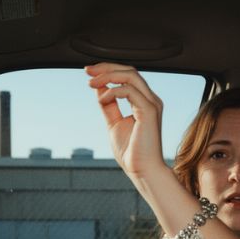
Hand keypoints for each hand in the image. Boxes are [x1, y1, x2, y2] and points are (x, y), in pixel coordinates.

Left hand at [85, 62, 164, 178]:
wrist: (143, 171)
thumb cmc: (132, 153)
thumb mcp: (114, 124)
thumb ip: (109, 106)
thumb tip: (99, 88)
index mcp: (144, 103)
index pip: (128, 76)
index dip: (108, 70)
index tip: (89, 73)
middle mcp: (151, 100)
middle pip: (129, 70)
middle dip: (106, 67)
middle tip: (87, 71)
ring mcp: (152, 104)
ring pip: (130, 75)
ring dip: (108, 75)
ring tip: (91, 83)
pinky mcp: (150, 111)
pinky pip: (130, 90)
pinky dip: (113, 91)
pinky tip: (102, 99)